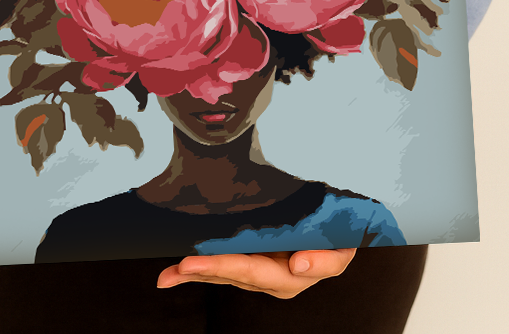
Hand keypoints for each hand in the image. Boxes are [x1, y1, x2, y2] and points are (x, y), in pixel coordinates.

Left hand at [156, 249, 355, 298]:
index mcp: (288, 277)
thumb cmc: (338, 239)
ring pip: (223, 274)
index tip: (194, 262)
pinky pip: (226, 265)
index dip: (221, 266)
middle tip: (173, 270)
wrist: (340, 230)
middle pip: (230, 276)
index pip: (250, 270)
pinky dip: (204, 267)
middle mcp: (270, 278)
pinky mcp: (254, 260)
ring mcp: (260, 271)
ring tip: (167, 276)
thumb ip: (324, 260)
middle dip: (200, 273)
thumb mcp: (341, 250)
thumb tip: (297, 264)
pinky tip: (181, 270)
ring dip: (194, 274)